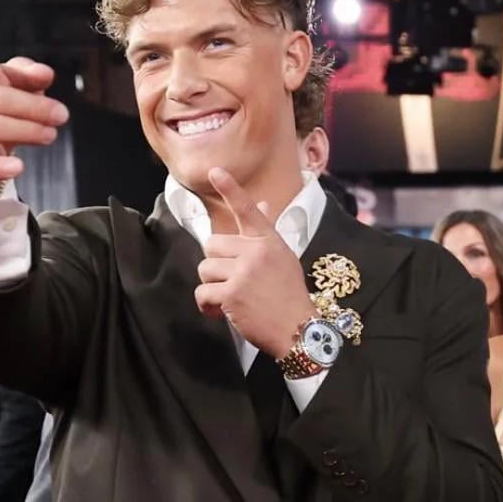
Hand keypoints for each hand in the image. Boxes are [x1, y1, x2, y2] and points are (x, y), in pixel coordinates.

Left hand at [194, 167, 313, 357]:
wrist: (299, 330)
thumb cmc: (290, 296)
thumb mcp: (283, 258)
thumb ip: (266, 233)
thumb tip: (261, 203)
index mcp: (269, 241)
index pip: (247, 210)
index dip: (230, 189)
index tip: (214, 171)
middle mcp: (256, 252)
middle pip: (212, 244)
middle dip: (215, 264)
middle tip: (229, 281)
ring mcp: (244, 272)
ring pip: (205, 269)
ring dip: (211, 287)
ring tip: (229, 299)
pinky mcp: (232, 294)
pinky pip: (203, 292)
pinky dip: (207, 305)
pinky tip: (220, 312)